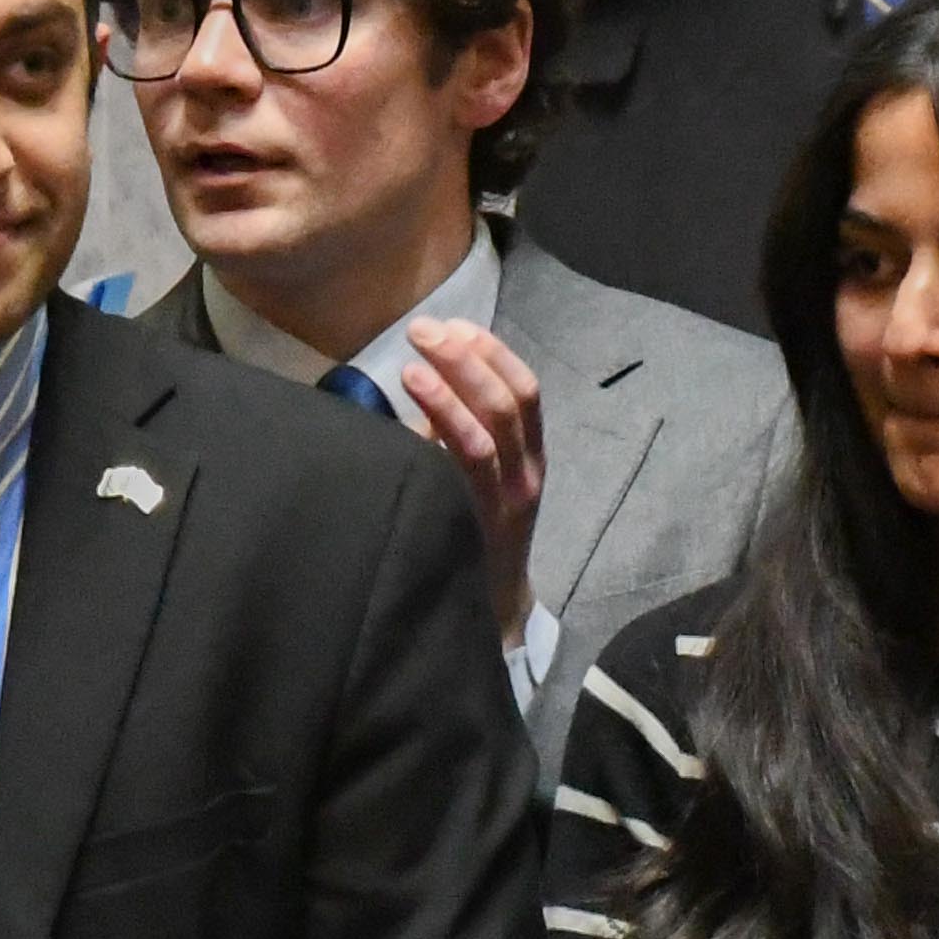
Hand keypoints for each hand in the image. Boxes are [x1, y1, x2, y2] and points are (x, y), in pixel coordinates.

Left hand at [402, 319, 550, 650]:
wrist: (489, 613)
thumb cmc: (471, 534)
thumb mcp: (474, 478)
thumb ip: (453, 433)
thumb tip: (419, 377)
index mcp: (531, 457)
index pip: (524, 391)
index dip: (492, 352)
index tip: (454, 325)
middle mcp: (527, 476)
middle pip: (507, 402)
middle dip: (466, 359)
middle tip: (422, 331)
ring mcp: (505, 503)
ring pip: (486, 434)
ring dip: (450, 392)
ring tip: (411, 365)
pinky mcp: (478, 525)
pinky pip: (462, 473)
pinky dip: (439, 435)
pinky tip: (408, 418)